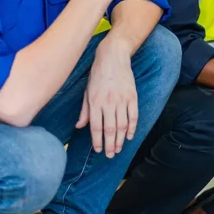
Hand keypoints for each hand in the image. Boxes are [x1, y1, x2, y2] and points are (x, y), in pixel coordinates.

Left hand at [78, 36, 138, 157]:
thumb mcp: (87, 91)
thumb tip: (79, 126)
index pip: (96, 126)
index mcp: (95, 102)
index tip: (98, 150)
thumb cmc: (98, 74)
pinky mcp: (132, 97)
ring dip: (121, 139)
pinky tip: (130, 136)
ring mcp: (122, 100)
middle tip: (110, 155)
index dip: (97, 140)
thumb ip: (84, 110)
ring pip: (122, 125)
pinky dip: (132, 128)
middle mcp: (108, 103)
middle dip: (110, 144)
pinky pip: (133, 116)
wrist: (113, 57)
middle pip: (110, 129)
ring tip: (119, 149)